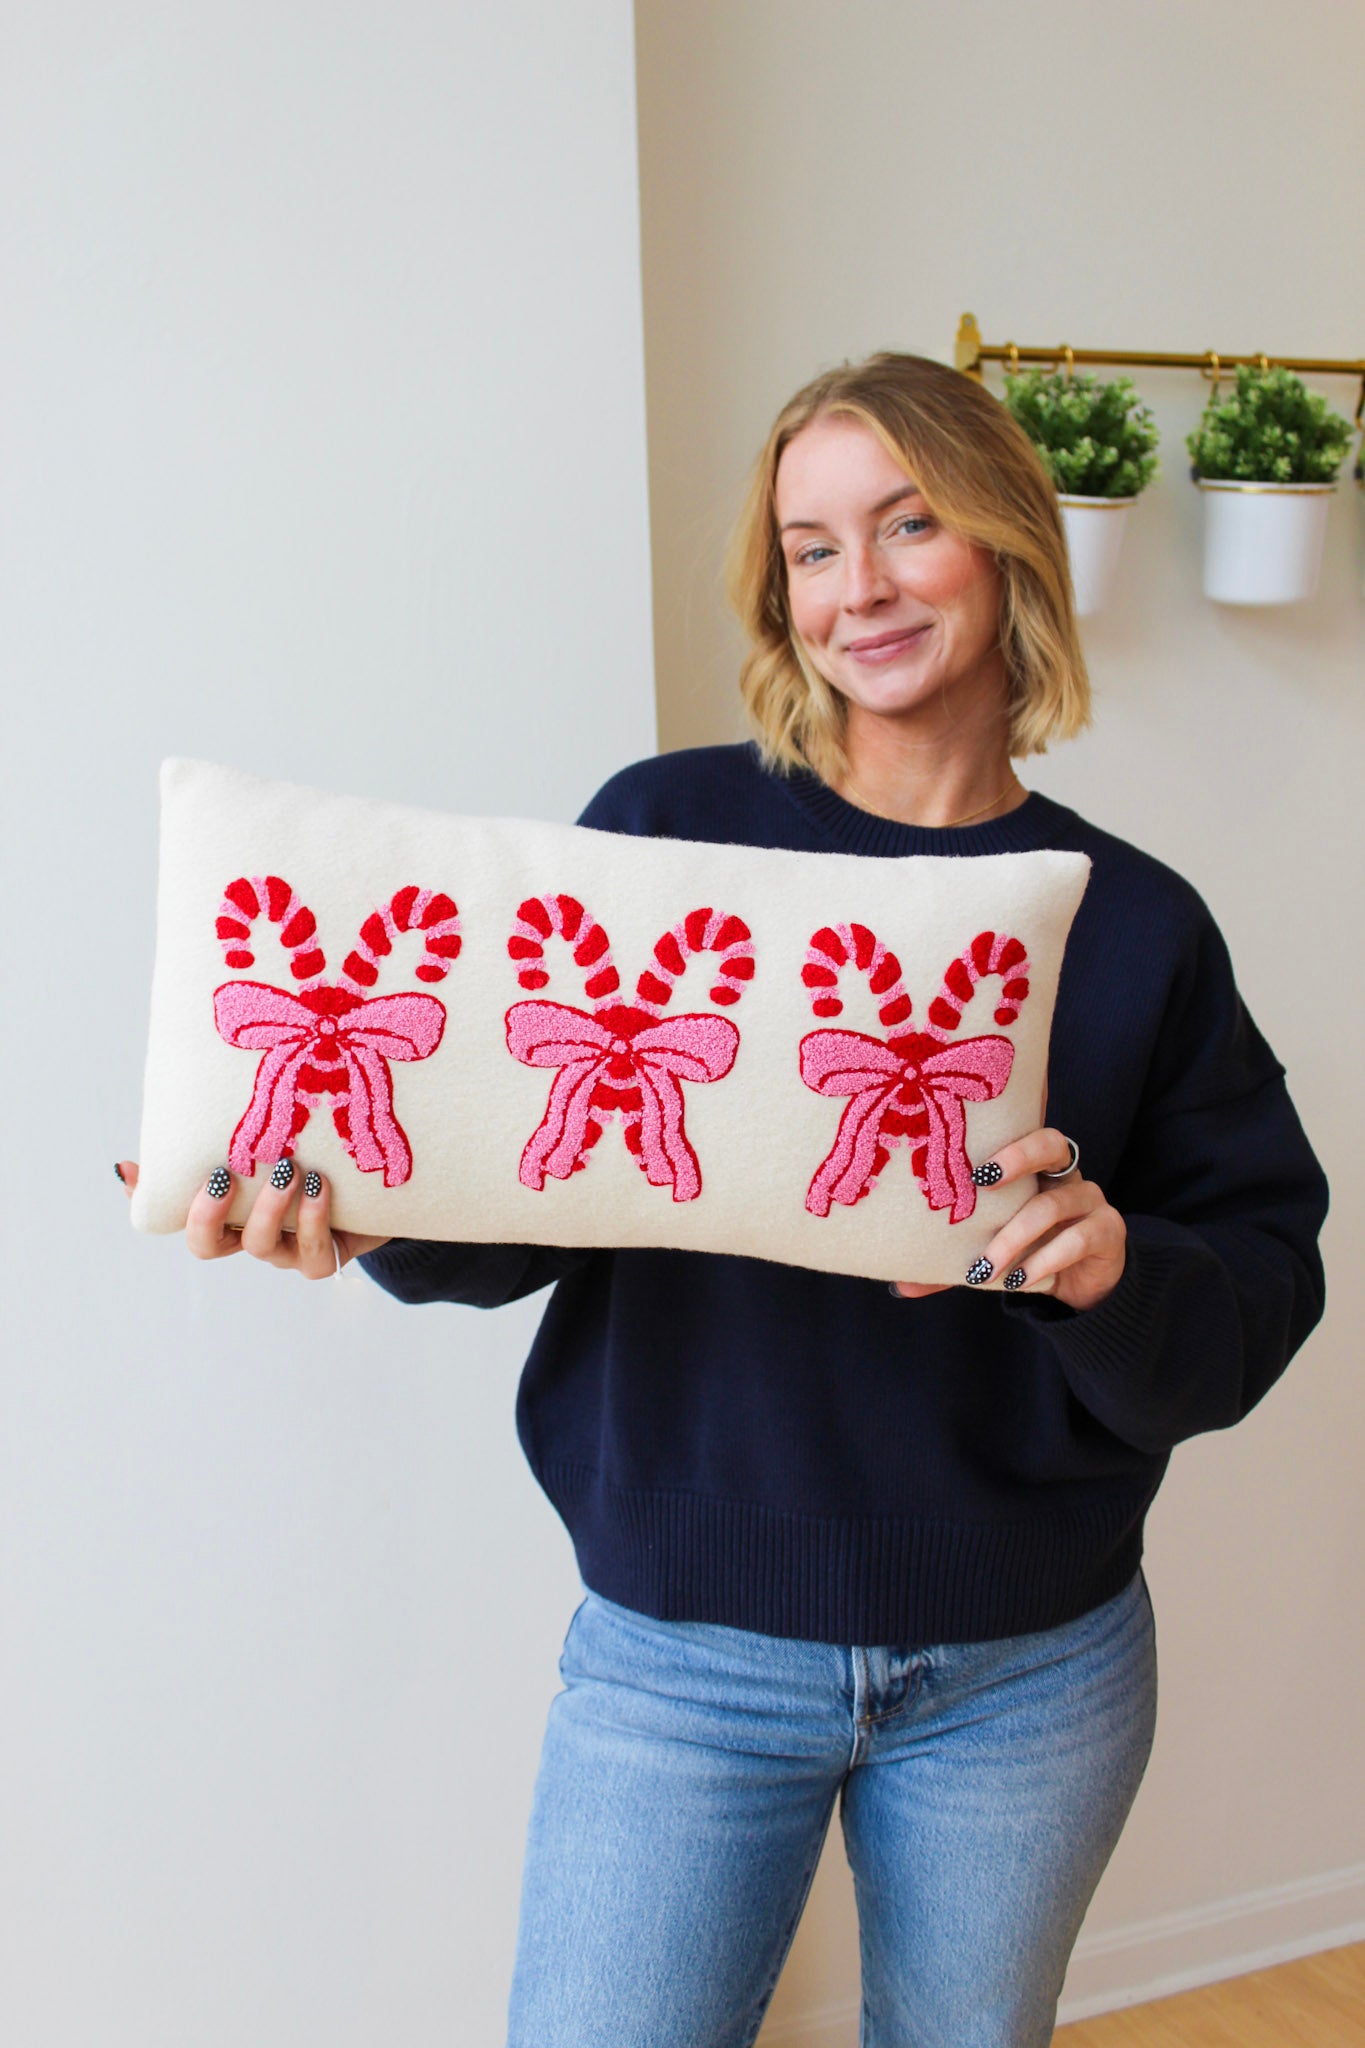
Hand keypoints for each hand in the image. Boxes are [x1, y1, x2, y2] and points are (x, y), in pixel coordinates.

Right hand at [116, 1161, 390, 1276]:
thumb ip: (208, 1148)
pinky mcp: (331, 1255)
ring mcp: (290, 1251)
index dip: (178, 1207)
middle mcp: (255, 1237)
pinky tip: (320, 1186)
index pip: (187, 1221)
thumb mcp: (266, 1150)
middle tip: (224, 1175)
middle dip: (209, 1215)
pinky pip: (318, 1254)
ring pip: (266, 1249)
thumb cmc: (312, 1160)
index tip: (193, 1170)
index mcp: (232, 1214)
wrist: (380, 1185)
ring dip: (272, 1210)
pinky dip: (316, 1220)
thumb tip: (124, 1168)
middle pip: (211, 1246)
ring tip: (289, 1171)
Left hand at [890, 1127, 1125, 1311]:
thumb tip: (902, 1287)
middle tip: (981, 1182)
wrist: (1083, 1290)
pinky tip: (1019, 1280)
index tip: (972, 1169)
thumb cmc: (1030, 1257)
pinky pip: (1077, 1239)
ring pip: (1052, 1205)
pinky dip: (1043, 1261)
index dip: (1006, 1143)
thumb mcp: (990, 1255)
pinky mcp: (1109, 1232)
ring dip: (1014, 1237)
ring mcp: (1092, 1201)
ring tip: (985, 1268)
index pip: (1028, 1133)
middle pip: (1053, 1145)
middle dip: (1017, 1158)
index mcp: (1038, 1170)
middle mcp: (1067, 1176)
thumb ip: (953, 1263)